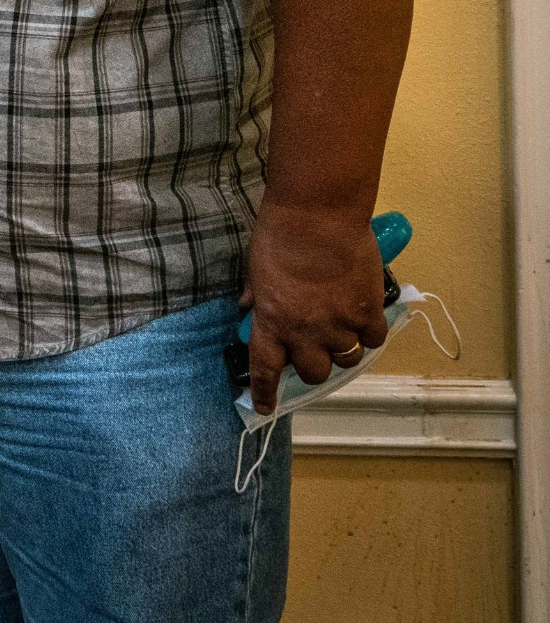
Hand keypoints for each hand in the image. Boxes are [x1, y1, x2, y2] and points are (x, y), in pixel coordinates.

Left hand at [241, 199, 388, 415]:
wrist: (317, 214)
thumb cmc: (279, 234)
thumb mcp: (256, 268)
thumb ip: (257, 295)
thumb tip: (249, 308)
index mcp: (271, 322)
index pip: (265, 369)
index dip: (265, 392)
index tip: (265, 408)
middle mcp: (304, 333)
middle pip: (314, 373)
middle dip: (314, 364)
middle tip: (314, 346)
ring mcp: (339, 325)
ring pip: (347, 359)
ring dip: (343, 348)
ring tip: (341, 325)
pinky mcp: (367, 312)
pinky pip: (374, 337)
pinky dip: (369, 330)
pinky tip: (363, 312)